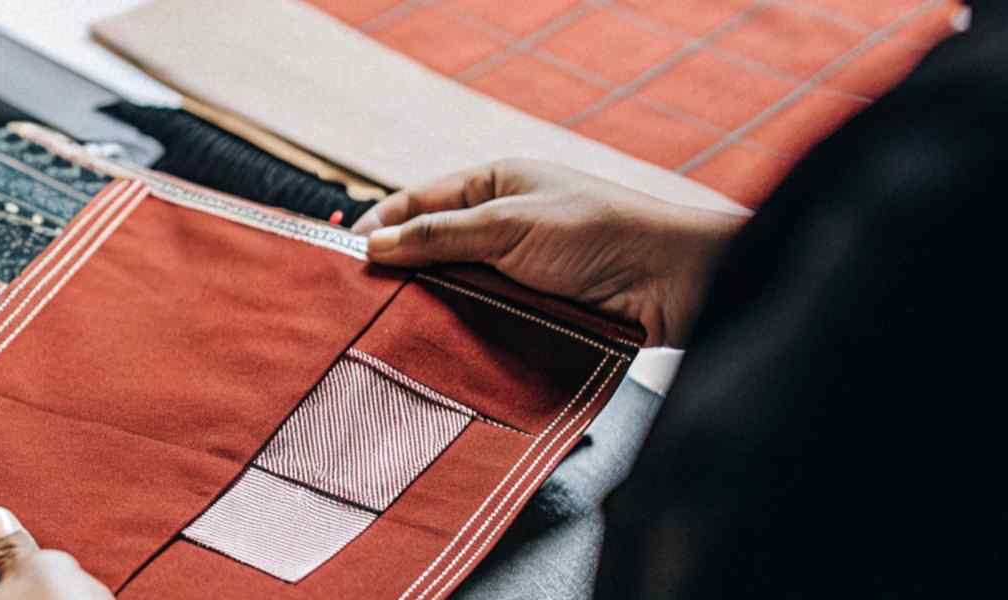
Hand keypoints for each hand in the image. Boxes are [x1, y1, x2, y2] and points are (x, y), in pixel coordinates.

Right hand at [353, 159, 743, 346]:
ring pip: (449, 288)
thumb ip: (439, 235)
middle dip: (394, 271)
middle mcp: (499, 224)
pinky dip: (455, 330)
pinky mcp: (527, 309)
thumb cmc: (595, 232)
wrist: (669, 283)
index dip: (378, 224)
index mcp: (493, 184)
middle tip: (349, 302)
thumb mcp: (508, 224)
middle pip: (427, 248)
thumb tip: (373, 242)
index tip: (339, 256)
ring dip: (423, 306)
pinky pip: (477, 319)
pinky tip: (427, 347)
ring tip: (379, 330)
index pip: (417, 201)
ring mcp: (512, 269)